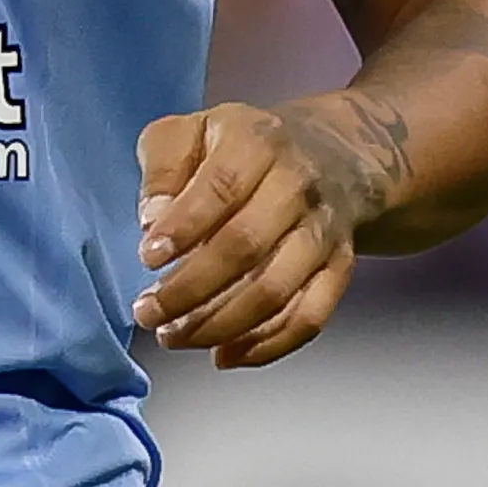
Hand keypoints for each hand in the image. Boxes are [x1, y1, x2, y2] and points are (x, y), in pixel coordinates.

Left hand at [132, 100, 373, 369]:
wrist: (331, 154)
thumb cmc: (242, 148)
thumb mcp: (191, 131)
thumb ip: (163, 166)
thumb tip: (153, 218)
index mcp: (258, 143)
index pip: (223, 187)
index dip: (184, 226)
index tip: (148, 257)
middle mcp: (298, 186)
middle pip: (248, 245)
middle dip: (190, 289)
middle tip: (148, 312)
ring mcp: (323, 231)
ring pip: (277, 290)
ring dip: (220, 325)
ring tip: (174, 336)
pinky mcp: (339, 269)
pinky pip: (310, 317)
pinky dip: (266, 346)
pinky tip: (224, 355)